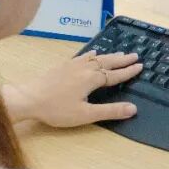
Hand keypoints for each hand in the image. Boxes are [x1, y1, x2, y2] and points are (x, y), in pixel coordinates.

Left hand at [3, 51, 143, 127]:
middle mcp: (84, 68)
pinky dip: (92, 55)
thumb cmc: (56, 109)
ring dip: (109, 56)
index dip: (128, 71)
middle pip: (107, 62)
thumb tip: (133, 108)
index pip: (115, 74)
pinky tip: (92, 53)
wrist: (28, 98)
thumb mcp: (85, 114)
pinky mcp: (62, 66)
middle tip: (135, 55)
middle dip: (122, 60)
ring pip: (95, 58)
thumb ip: (110, 111)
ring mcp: (72, 65)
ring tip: (119, 53)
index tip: (140, 66)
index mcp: (92, 79)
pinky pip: (83, 56)